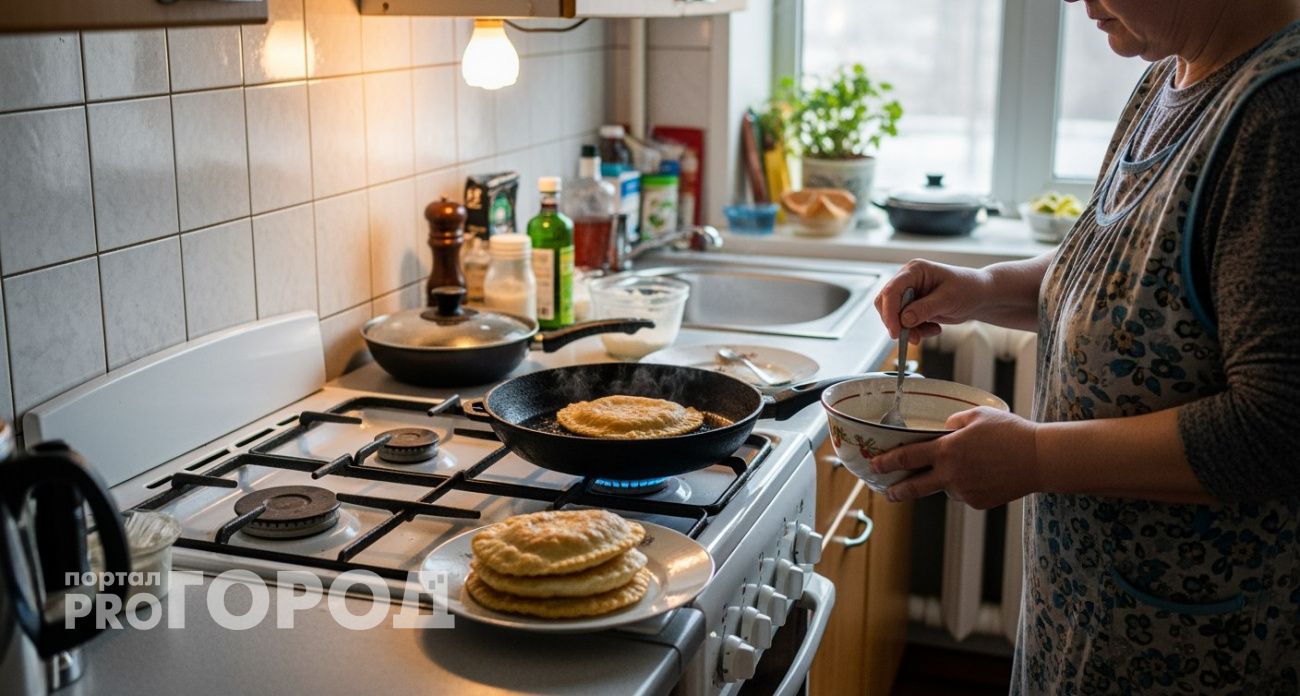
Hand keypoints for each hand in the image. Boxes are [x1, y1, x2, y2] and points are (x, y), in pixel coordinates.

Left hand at [870, 407, 1041, 509]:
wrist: (1039, 459)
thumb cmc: (1009, 432)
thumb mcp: (977, 416)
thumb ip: (952, 424)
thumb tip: (940, 432)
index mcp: (947, 450)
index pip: (907, 457)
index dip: (887, 462)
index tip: (874, 464)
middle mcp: (951, 474)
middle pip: (914, 487)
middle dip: (896, 491)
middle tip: (886, 492)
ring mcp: (964, 491)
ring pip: (945, 487)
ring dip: (947, 479)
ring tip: (973, 464)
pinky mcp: (978, 502)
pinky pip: (964, 493)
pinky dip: (968, 484)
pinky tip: (985, 473)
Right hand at [875, 259, 992, 342]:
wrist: (980, 296)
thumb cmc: (968, 288)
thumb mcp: (948, 299)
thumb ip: (925, 309)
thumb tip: (904, 320)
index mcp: (914, 270)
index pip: (892, 290)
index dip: (890, 312)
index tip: (896, 331)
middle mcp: (908, 280)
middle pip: (886, 304)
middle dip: (897, 323)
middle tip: (911, 337)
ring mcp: (910, 294)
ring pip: (894, 316)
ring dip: (909, 329)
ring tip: (929, 332)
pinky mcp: (913, 307)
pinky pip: (905, 323)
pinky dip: (916, 331)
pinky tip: (933, 329)